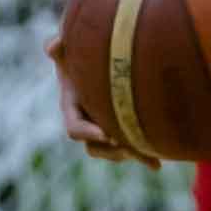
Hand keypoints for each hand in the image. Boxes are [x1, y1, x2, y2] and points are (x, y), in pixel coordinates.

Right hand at [45, 30, 157, 168]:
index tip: (106, 133)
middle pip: (95, 148)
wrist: (101, 57)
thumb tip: (53, 45)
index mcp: (72, 107)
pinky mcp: (121, 129)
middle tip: (131, 147)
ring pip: (113, 152)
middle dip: (113, 150)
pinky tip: (157, 165)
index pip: (74, 128)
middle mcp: (87, 122)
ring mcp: (103, 128)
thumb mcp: (70, 48)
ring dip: (128, 155)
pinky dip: (143, 157)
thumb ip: (59, 46)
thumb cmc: (82, 50)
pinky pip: (129, 149)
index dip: (87, 133)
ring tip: (149, 155)